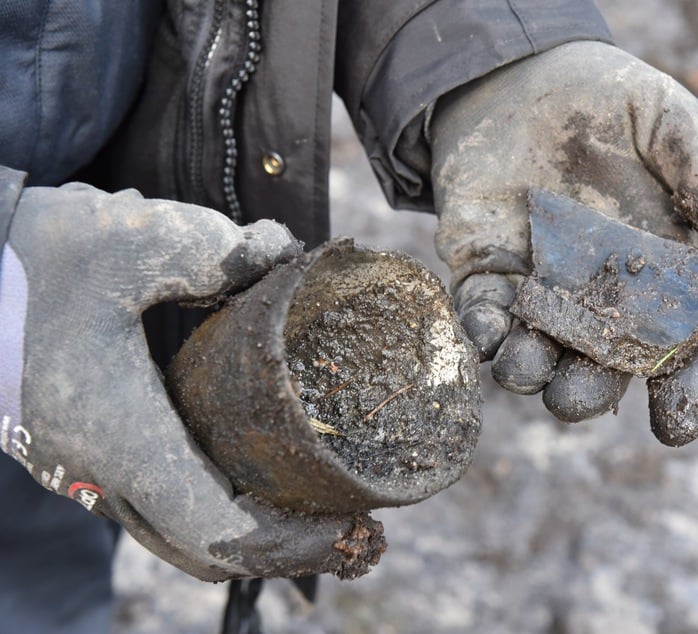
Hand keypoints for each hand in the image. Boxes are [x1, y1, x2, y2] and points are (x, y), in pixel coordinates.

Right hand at [4, 184, 383, 580]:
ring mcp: (84, 472)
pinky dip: (216, 512)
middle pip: (206, 551)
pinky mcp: (84, 456)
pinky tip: (256, 478)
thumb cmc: (31, 257)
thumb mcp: (133, 239)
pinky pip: (159, 509)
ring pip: (179, 537)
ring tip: (316, 505)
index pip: (220, 530)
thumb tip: (287, 252)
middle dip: (284, 546)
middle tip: (351, 522)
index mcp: (120, 437)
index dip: (293, 540)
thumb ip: (221, 250)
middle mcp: (98, 473)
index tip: (354, 522)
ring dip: (251, 534)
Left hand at [430, 42, 697, 441]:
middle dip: (588, 392)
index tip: (678, 427)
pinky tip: (485, 331)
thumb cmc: (614, 105)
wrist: (526, 77)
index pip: (678, 350)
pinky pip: (481, 313)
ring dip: (528, 370)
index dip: (682, 391)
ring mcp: (540, 292)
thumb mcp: (672, 125)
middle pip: (599, 367)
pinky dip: (480, 328)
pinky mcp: (486, 272)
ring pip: (536, 353)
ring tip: (526, 371)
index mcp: (659, 280)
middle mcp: (599, 301)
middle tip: (578, 398)